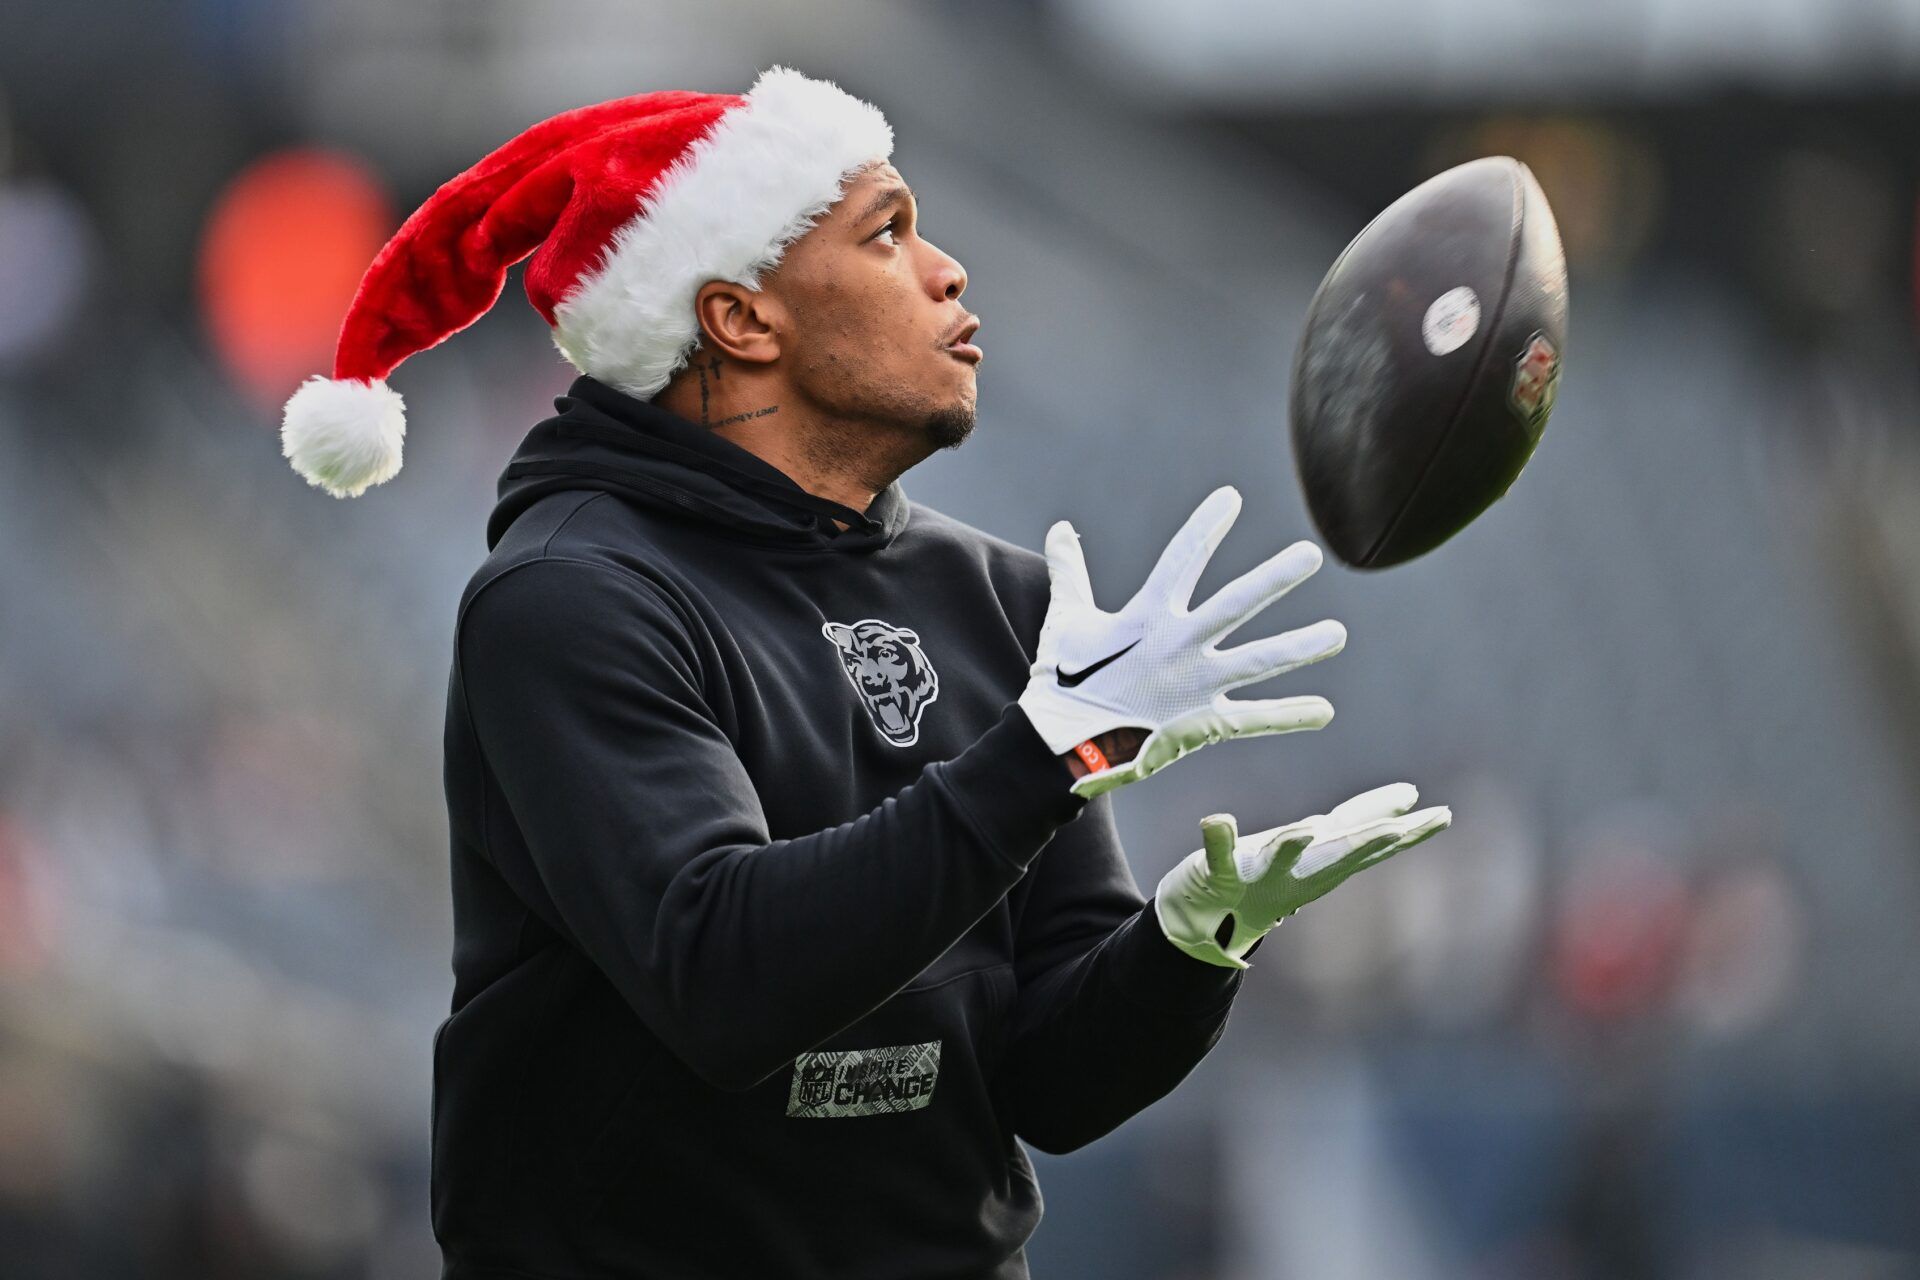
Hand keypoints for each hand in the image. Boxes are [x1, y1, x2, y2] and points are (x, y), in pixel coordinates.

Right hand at [1017, 486, 1345, 798]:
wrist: (1064, 747)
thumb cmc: (1062, 680)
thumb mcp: (1066, 619)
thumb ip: (1069, 571)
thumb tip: (1057, 529)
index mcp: (1146, 616)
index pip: (1181, 560)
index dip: (1205, 527)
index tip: (1232, 497)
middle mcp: (1178, 645)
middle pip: (1235, 605)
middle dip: (1273, 578)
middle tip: (1311, 555)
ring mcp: (1195, 685)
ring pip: (1258, 661)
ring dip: (1300, 647)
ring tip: (1337, 634)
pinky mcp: (1203, 723)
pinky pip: (1253, 719)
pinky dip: (1289, 716)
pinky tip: (1325, 711)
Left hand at [1154, 784, 1451, 969]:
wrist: (1205, 920)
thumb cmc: (1271, 873)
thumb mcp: (1322, 843)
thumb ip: (1359, 820)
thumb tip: (1409, 795)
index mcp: (1324, 859)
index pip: (1371, 840)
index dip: (1408, 830)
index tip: (1442, 815)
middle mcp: (1298, 870)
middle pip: (1336, 854)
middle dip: (1365, 841)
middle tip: (1397, 827)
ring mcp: (1258, 873)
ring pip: (1279, 858)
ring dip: (1292, 844)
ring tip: (1306, 828)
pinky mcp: (1219, 874)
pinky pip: (1217, 855)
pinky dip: (1218, 838)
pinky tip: (1216, 818)